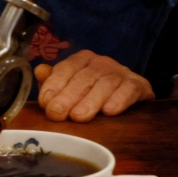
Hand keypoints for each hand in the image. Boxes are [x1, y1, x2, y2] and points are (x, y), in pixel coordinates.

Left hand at [34, 51, 153, 122]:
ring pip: (105, 85)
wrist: (130, 93)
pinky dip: (119, 100)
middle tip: (57, 113)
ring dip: (91, 101)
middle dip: (68, 96)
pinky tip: (109, 111)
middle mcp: (101, 62)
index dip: (54, 85)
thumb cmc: (93, 91)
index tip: (45, 103)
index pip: (65, 69)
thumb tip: (39, 71)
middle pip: (83, 78)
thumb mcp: (71, 86)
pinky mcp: (138, 85)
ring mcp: (121, 72)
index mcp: (82, 59)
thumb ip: (53, 80)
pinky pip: (128, 90)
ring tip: (79, 116)